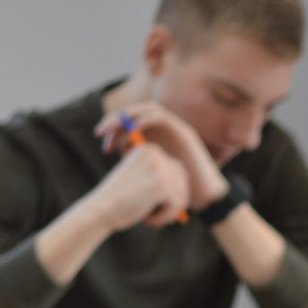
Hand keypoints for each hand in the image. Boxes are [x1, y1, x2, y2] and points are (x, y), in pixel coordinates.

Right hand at [85, 143, 190, 229]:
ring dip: (169, 211)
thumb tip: (186, 184)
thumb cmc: (119, 198)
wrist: (100, 209)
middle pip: (183, 183)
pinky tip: (149, 220)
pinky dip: (165, 217)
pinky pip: (176, 206)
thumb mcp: (141, 181)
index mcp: (149, 150)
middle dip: (174, 202)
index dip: (171, 191)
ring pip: (181, 196)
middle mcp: (156, 155)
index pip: (178, 171)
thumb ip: (161, 177)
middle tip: (157, 214)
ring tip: (150, 217)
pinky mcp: (161, 186)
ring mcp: (159, 169)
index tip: (151, 201)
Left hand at [97, 102, 228, 207]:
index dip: (114, 129)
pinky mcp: (185, 132)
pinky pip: (160, 117)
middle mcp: (167, 130)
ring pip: (147, 109)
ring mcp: (177, 129)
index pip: (131, 123)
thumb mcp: (154, 175)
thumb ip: (141, 161)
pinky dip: (143, 121)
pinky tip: (133, 135)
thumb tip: (121, 151)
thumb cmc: (179, 192)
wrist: (206, 198)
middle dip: (116, 121)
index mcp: (158, 139)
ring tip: (115, 135)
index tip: (104, 145)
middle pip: (136, 112)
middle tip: (101, 135)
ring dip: (127, 118)